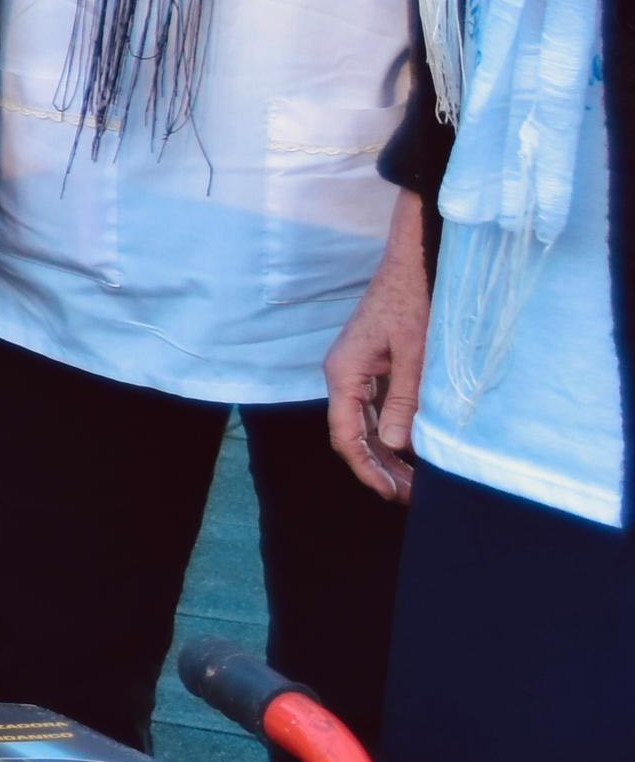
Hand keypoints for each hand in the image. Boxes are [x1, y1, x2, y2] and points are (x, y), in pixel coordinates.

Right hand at [325, 198, 431, 503]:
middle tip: (411, 498)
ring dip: (387, 454)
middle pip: (353, 434)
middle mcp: (344, 375)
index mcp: (344, 373)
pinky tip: (412, 451)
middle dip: (379, 468)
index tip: (391, 494)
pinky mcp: (374, 367)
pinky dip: (392, 433)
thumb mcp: (416, 355)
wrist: (413, 263)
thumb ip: (405, 400)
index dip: (366, 468)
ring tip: (415, 483)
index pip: (345, 434)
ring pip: (365, 425)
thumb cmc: (414, 302)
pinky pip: (377, 409)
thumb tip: (397, 447)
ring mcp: (358, 372)